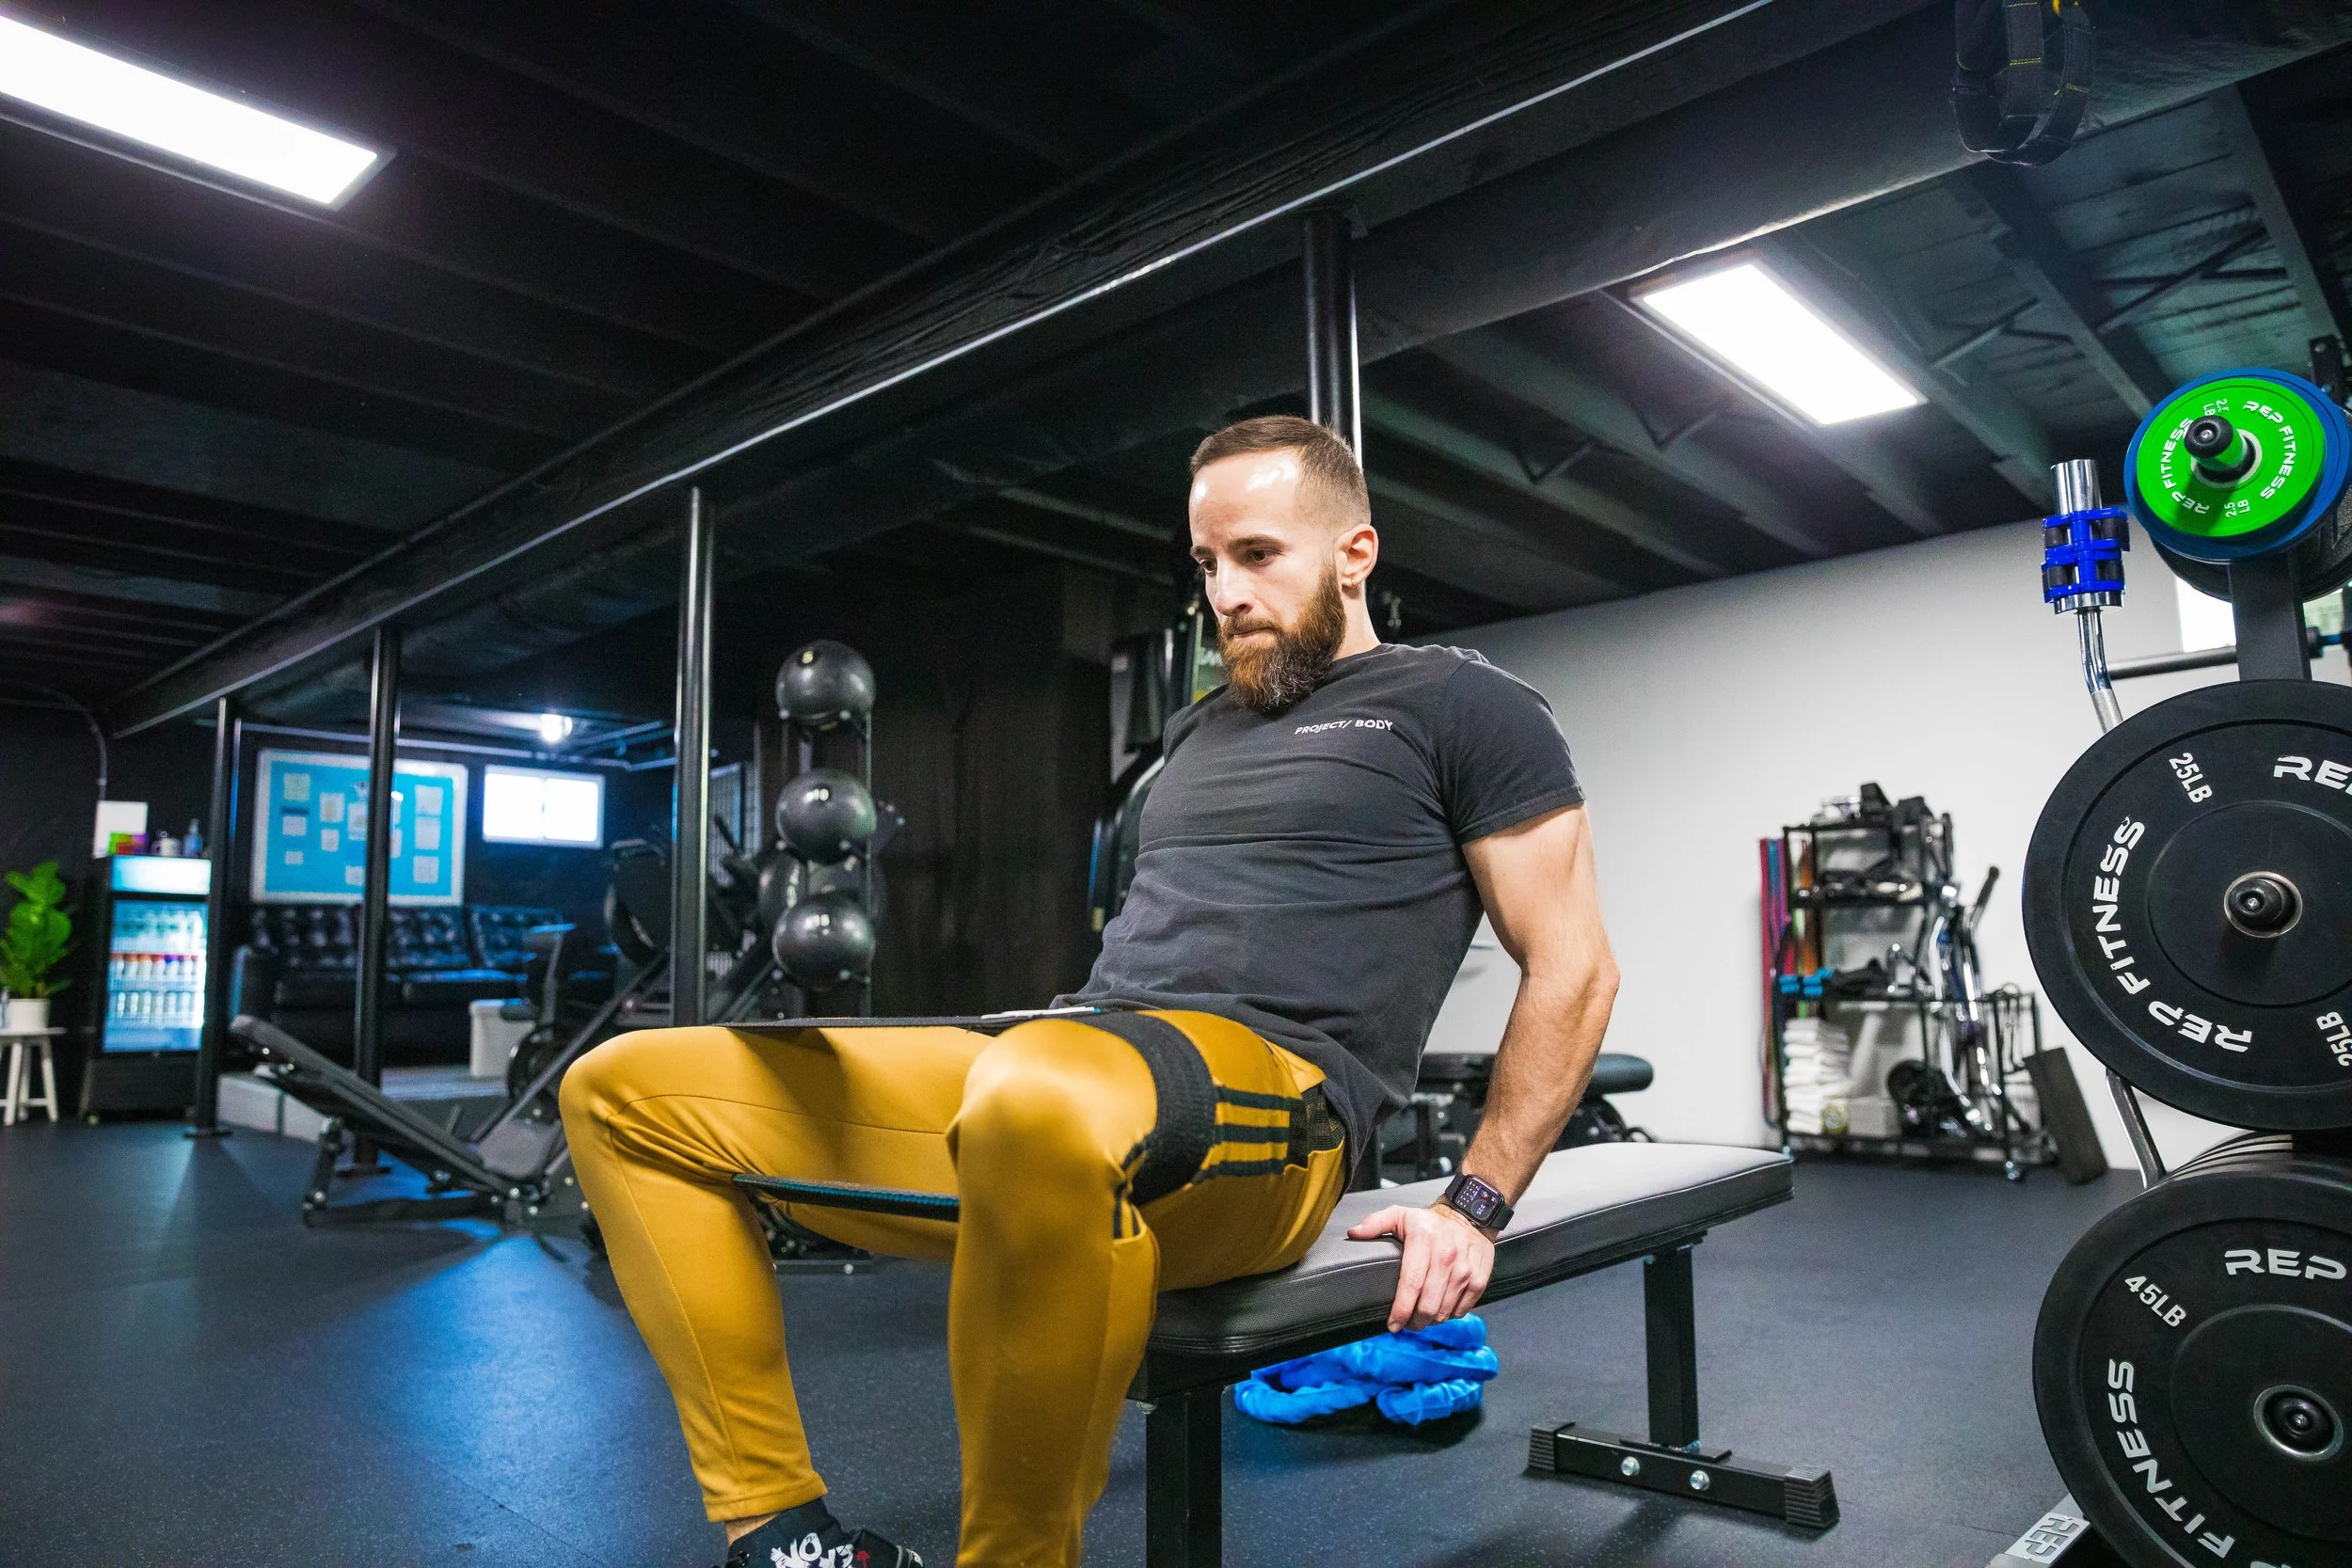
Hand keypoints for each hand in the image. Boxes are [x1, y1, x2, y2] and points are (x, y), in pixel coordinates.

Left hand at [1345, 1202, 1495, 1331]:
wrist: (1470, 1214)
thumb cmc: (1430, 1221)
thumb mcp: (1400, 1214)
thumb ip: (1375, 1223)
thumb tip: (1354, 1233)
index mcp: (1424, 1240)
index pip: (1411, 1284)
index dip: (1401, 1310)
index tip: (1392, 1324)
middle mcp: (1447, 1256)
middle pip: (1429, 1304)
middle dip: (1415, 1322)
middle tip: (1407, 1324)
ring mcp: (1466, 1269)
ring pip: (1445, 1311)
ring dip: (1431, 1320)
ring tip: (1422, 1317)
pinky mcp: (1480, 1278)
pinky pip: (1463, 1309)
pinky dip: (1450, 1314)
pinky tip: (1441, 1308)